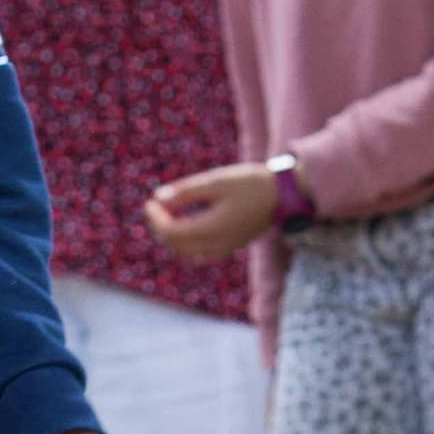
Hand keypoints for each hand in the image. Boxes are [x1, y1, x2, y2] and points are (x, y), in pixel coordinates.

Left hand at [142, 162, 280, 262]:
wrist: (283, 195)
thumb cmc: (250, 183)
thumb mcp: (216, 182)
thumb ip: (186, 191)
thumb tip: (157, 198)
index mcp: (211, 229)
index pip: (171, 232)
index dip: (155, 218)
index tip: (150, 201)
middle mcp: (216, 245)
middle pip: (175, 244)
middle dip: (160, 227)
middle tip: (155, 206)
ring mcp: (224, 249)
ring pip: (186, 251)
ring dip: (173, 235)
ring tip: (166, 213)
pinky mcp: (231, 247)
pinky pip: (200, 252)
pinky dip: (187, 241)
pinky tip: (186, 225)